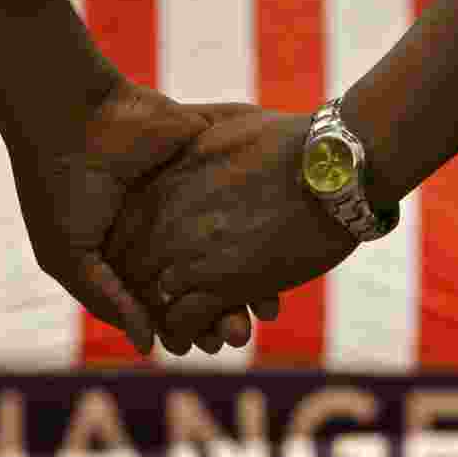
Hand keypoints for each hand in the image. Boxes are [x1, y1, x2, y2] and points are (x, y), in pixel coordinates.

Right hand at [4, 80, 251, 354]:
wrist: (72, 115)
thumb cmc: (59, 188)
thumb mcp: (70, 256)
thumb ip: (110, 301)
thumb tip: (150, 348)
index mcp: (122, 253)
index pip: (162, 300)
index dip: (183, 326)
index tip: (206, 348)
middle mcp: (156, 230)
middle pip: (199, 281)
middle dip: (220, 311)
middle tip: (239, 337)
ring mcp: (184, 198)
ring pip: (226, 249)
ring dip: (246, 283)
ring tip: (264, 313)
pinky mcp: (207, 165)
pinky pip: (242, 206)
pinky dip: (259, 235)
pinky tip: (277, 263)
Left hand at [104, 103, 358, 349]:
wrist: (337, 168)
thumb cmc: (291, 141)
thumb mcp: (225, 119)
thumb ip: (189, 127)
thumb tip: (176, 124)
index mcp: (161, 182)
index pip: (120, 228)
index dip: (128, 251)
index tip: (144, 263)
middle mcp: (164, 219)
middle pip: (128, 267)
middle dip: (141, 289)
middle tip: (157, 306)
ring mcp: (189, 253)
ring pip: (152, 300)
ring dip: (164, 318)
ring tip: (180, 331)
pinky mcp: (220, 286)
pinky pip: (181, 322)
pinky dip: (186, 333)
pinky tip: (199, 336)